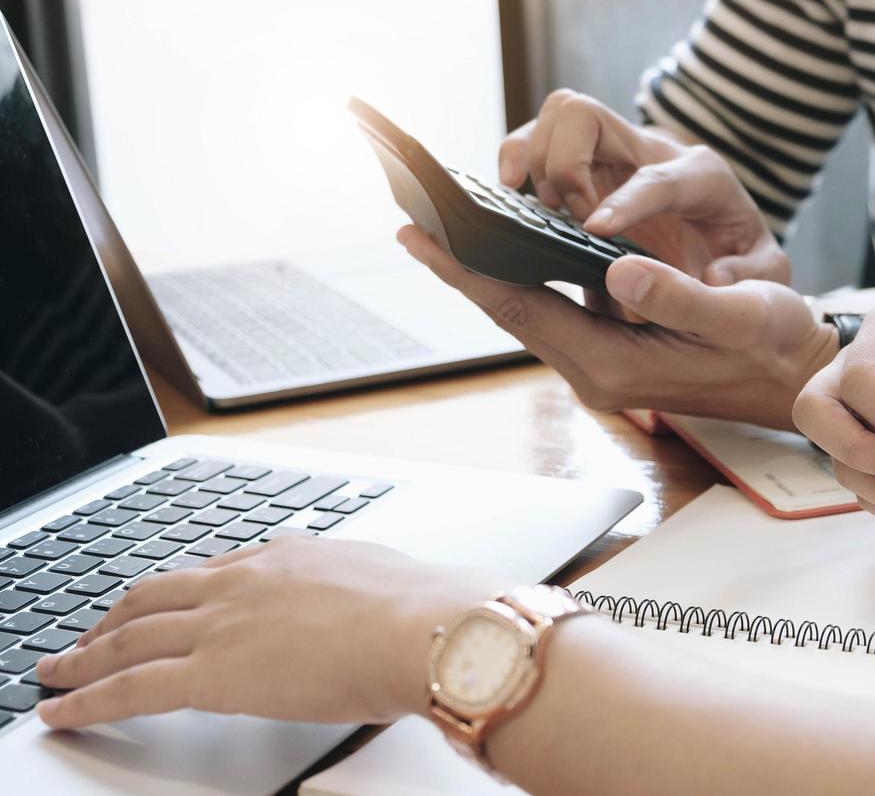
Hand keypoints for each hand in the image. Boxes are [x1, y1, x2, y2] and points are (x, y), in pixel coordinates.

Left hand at [36, 538, 497, 728]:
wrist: (426, 628)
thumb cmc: (424, 612)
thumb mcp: (385, 582)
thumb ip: (359, 590)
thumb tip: (371, 602)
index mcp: (288, 557)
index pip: (211, 570)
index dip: (175, 592)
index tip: (160, 604)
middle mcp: (245, 580)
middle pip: (155, 594)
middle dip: (113, 617)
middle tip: (87, 637)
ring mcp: (222, 622)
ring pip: (128, 635)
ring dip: (84, 654)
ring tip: (56, 669)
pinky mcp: (210, 673)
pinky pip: (128, 687)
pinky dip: (85, 699)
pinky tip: (61, 709)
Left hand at [398, 226, 836, 428]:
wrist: (797, 381)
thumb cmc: (775, 347)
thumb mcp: (740, 315)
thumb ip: (680, 297)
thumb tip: (619, 269)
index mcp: (611, 364)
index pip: (521, 310)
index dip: (467, 271)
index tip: (418, 234)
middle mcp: (595, 369)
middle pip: (510, 309)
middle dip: (461, 266)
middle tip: (415, 217)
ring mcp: (600, 364)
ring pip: (527, 309)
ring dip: (488, 270)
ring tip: (448, 225)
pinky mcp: (612, 352)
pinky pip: (550, 310)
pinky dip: (523, 277)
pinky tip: (510, 247)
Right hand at [500, 90, 787, 286]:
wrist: (731, 242)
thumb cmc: (744, 259)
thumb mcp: (768, 274)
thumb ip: (750, 275)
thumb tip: (713, 277)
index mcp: (702, 176)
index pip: (657, 177)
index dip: (624, 200)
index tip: (594, 230)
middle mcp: (654, 152)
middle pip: (587, 115)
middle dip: (564, 165)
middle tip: (568, 222)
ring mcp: (615, 154)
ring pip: (556, 117)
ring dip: (535, 160)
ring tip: (540, 212)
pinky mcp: (586, 167)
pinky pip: (538, 141)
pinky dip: (516, 160)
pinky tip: (512, 195)